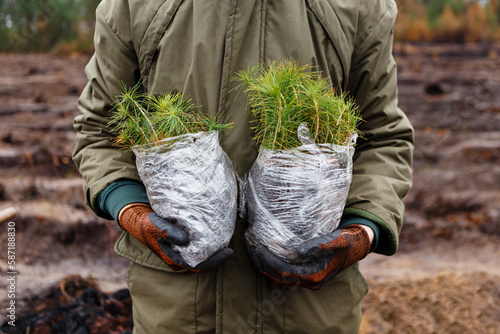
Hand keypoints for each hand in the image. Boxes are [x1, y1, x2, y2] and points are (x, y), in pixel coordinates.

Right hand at [119, 203, 232, 271]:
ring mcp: (179, 251)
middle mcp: (177, 257)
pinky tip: (215, 234)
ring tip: (225, 240)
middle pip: (202, 262)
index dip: (214, 260)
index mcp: (172, 258)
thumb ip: (169, 232)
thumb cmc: (145, 222)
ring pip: (200, 255)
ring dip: (212, 250)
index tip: (228, 252)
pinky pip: (197, 246)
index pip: (198, 265)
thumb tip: (186, 240)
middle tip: (230, 248)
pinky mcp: (181, 242)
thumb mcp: (155, 225)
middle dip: (216, 256)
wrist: (136, 217)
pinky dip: (207, 242)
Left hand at [248, 225, 370, 289]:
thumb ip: (320, 244)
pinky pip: (285, 272)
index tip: (256, 247)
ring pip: (280, 276)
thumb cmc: (348, 241)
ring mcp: (308, 278)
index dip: (268, 260)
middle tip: (250, 245)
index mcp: (315, 276)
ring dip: (265, 264)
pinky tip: (264, 252)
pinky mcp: (307, 271)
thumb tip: (298, 250)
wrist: (359, 244)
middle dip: (262, 262)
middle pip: (278, 276)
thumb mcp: (337, 240)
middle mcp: (310, 280)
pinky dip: (272, 264)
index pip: (284, 272)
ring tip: (252, 248)